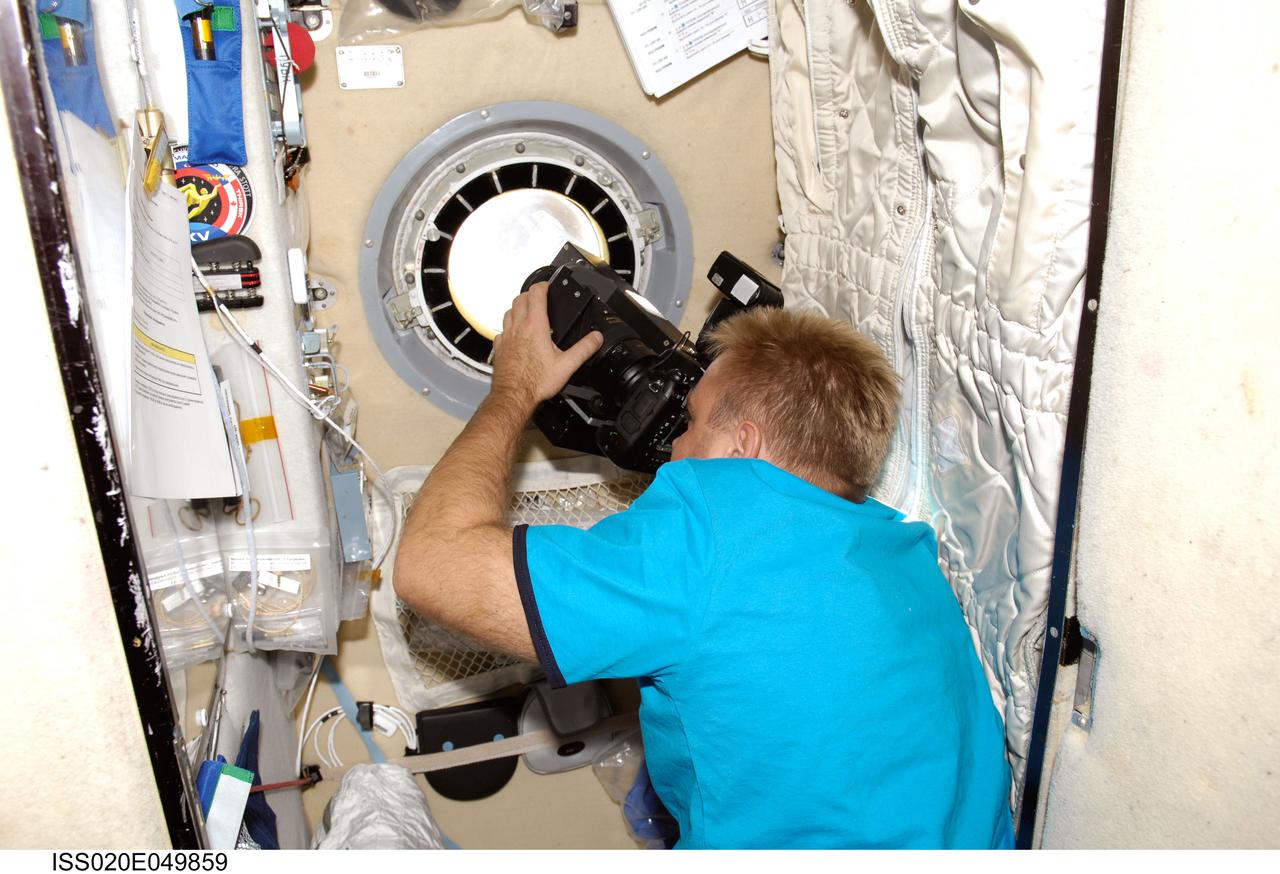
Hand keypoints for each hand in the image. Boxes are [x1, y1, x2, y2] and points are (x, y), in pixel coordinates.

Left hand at [490, 281, 603, 404]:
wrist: (514, 396)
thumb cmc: (535, 382)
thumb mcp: (567, 365)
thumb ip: (584, 349)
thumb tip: (596, 338)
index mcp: (535, 326)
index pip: (535, 294)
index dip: (542, 286)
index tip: (547, 286)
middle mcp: (518, 328)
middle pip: (519, 299)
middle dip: (529, 294)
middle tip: (538, 297)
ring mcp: (506, 337)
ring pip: (508, 312)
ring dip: (517, 308)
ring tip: (527, 313)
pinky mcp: (499, 348)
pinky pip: (502, 331)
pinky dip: (508, 327)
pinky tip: (515, 335)